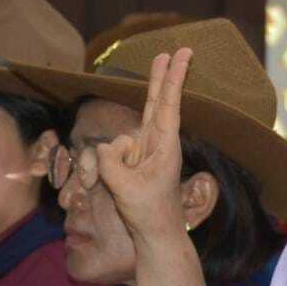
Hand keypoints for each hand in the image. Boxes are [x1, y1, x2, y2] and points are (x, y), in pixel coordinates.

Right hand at [95, 48, 191, 240]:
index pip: (169, 104)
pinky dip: (106, 167)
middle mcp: (158, 142)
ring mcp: (145, 150)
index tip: (184, 54)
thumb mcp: (125, 188)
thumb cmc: (148, 212)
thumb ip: (110, 162)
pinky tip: (117, 187)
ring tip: (126, 188)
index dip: (174, 77)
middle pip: (157, 102)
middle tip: (172, 51)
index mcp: (166, 145)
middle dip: (162, 77)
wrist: (154, 234)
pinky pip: (111, 152)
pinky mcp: (133, 160)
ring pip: (120, 138)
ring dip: (112, 163)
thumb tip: (103, 146)